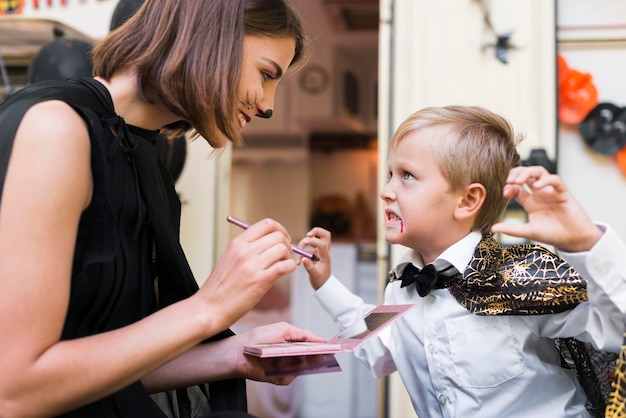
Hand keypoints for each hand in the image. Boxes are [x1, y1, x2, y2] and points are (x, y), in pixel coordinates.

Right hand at [198, 218, 297, 332]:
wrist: (208, 308)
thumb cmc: (219, 287)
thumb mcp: (229, 259)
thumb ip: (247, 249)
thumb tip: (269, 243)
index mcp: (237, 243)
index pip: (266, 224)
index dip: (280, 229)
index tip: (282, 238)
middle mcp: (245, 251)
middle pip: (278, 235)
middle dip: (287, 243)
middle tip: (285, 254)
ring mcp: (252, 265)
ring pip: (283, 249)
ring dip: (289, 256)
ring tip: (284, 265)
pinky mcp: (260, 281)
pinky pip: (285, 266)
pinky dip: (290, 267)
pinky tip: (286, 272)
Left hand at [237, 322, 326, 384]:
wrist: (241, 352)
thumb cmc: (260, 338)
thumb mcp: (284, 329)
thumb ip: (304, 334)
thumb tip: (321, 340)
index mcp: (295, 344)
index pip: (313, 347)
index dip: (322, 348)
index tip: (332, 348)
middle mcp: (293, 357)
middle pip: (311, 360)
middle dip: (314, 357)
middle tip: (319, 355)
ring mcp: (287, 368)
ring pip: (301, 369)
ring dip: (298, 362)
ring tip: (290, 355)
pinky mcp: (280, 378)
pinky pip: (290, 377)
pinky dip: (286, 371)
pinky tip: (278, 364)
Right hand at [297, 227, 331, 289]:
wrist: (323, 286)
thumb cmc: (320, 281)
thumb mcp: (314, 276)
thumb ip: (309, 267)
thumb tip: (304, 259)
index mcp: (326, 256)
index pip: (322, 243)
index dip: (313, 240)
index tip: (305, 242)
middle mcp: (323, 252)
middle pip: (324, 235)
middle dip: (316, 231)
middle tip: (307, 235)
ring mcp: (319, 252)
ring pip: (314, 240)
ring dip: (304, 244)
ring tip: (299, 255)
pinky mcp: (314, 255)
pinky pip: (307, 249)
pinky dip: (302, 253)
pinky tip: (299, 262)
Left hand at [491, 166, 602, 251]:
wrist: (574, 240)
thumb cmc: (553, 234)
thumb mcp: (528, 231)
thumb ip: (511, 229)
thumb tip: (492, 228)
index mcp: (530, 202)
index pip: (516, 188)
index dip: (509, 187)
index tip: (504, 192)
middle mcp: (540, 194)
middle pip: (526, 174)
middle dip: (516, 173)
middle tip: (510, 180)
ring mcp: (551, 192)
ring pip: (539, 172)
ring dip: (528, 172)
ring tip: (519, 180)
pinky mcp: (563, 193)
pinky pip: (555, 180)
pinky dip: (545, 180)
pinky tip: (537, 186)